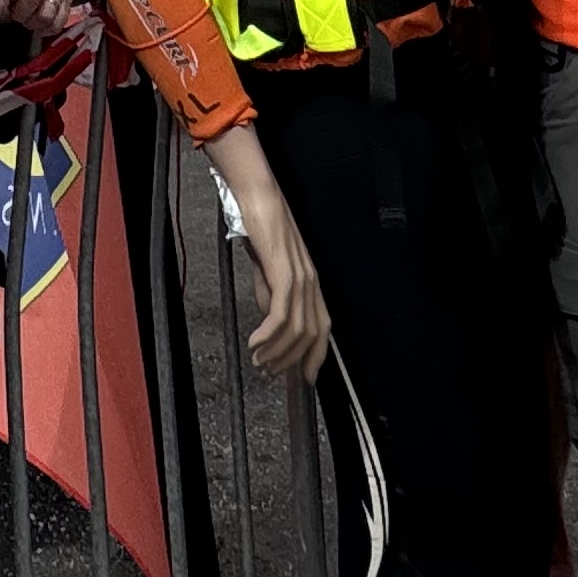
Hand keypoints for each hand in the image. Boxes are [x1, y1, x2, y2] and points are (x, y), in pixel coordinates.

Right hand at [203, 127, 329, 380]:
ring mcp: (300, 277)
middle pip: (311, 334)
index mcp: (311, 282)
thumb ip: (271, 294)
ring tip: (258, 360)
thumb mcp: (267, 269)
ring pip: (296, 329)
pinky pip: (281, 314)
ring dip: (277, 351)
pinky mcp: (284, 272)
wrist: (257, 198)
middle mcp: (311, 282)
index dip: (316, 356)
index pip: (322, 329)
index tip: (305, 379)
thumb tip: (271, 323)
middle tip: (270, 372)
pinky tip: (255, 343)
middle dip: (291, 360)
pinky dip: (269, 335)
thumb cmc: (261, 227)